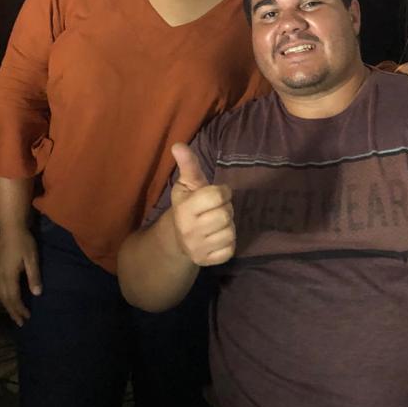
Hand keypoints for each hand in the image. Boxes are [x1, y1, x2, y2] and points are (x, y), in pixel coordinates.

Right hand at [0, 226, 41, 326]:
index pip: (14, 298)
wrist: (10, 227)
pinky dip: (6, 297)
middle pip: (5, 299)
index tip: (27, 318)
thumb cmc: (24, 242)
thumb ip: (34, 276)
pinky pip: (0, 288)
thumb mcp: (32, 258)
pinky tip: (10, 298)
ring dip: (8, 306)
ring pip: (1, 294)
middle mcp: (1, 277)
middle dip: (13, 312)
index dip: (20, 309)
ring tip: (15, 314)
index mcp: (9, 276)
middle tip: (21, 323)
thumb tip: (37, 294)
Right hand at [169, 143, 234, 266]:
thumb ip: (188, 165)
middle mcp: (189, 230)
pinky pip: (230, 249)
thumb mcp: (187, 184)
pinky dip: (228, 242)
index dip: (222, 192)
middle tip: (216, 209)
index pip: (217, 196)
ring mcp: (198, 248)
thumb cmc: (188, 205)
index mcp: (184, 209)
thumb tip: (178, 145)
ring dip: (228, 226)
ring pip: (230, 232)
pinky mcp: (207, 261)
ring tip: (216, 223)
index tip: (218, 194)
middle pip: (226, 214)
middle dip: (226, 209)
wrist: (177, 239)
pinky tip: (217, 237)